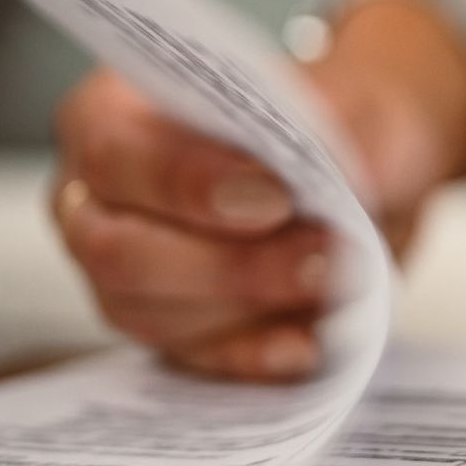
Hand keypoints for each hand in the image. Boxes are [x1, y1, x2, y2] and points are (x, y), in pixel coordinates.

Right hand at [49, 0, 465, 380]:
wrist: (370, 173)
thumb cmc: (336, 128)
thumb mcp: (348, 104)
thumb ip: (335, 128)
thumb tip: (342, 175)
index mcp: (110, 116)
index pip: (114, 155)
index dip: (191, 182)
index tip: (277, 196)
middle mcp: (95, 201)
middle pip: (119, 253)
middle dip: (230, 262)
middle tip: (323, 250)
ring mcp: (122, 279)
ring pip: (152, 315)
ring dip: (249, 305)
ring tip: (334, 282)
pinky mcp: (169, 335)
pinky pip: (193, 361)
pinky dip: (254, 355)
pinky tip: (306, 343)